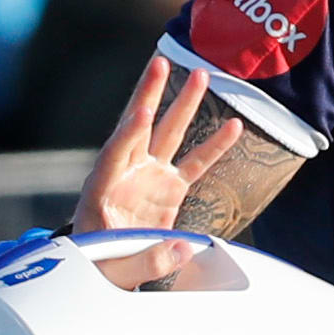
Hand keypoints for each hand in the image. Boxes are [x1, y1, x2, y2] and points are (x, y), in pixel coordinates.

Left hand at [73, 54, 253, 262]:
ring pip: (167, 134)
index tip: (140, 113)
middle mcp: (125, 174)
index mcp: (102, 189)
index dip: (127, 134)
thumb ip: (145, 259)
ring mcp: (148, 178)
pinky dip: (213, 146)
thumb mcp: (115, 270)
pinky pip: (194, 163)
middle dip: (150, 95)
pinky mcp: (168, 189)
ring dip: (183, 105)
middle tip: (162, 63)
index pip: (115, 153)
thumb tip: (180, 248)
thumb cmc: (100, 267)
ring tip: (202, 76)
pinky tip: (233, 126)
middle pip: (139, 126)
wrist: (104, 271)